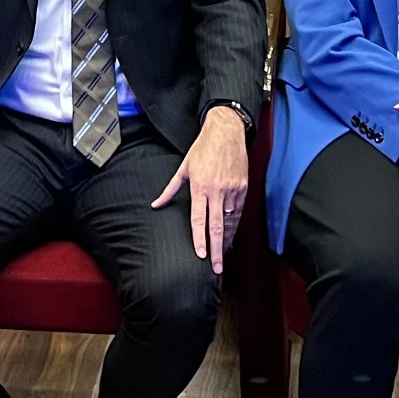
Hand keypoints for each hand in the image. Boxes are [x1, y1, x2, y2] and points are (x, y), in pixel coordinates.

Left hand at [152, 104, 249, 271]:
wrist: (227, 130)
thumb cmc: (203, 148)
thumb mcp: (184, 167)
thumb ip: (170, 189)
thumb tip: (156, 204)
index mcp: (201, 186)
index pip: (199, 219)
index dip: (200, 238)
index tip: (201, 255)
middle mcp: (218, 190)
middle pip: (217, 226)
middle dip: (217, 249)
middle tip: (217, 268)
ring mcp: (233, 189)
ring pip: (230, 221)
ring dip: (227, 240)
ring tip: (223, 256)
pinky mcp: (243, 187)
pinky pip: (239, 211)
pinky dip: (235, 225)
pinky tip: (231, 235)